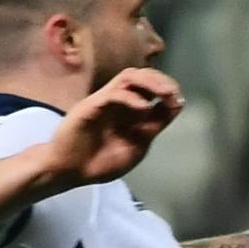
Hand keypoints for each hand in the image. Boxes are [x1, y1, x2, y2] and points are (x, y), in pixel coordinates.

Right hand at [42, 69, 183, 190]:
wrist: (70, 171)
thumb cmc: (100, 161)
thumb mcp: (138, 145)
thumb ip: (155, 125)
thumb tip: (177, 105)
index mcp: (130, 110)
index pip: (150, 87)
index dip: (167, 89)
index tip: (178, 100)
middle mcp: (118, 101)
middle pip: (140, 76)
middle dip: (161, 80)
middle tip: (173, 92)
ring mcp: (103, 101)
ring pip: (127, 77)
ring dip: (149, 82)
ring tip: (164, 93)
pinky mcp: (90, 106)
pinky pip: (111, 94)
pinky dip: (130, 97)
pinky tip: (144, 108)